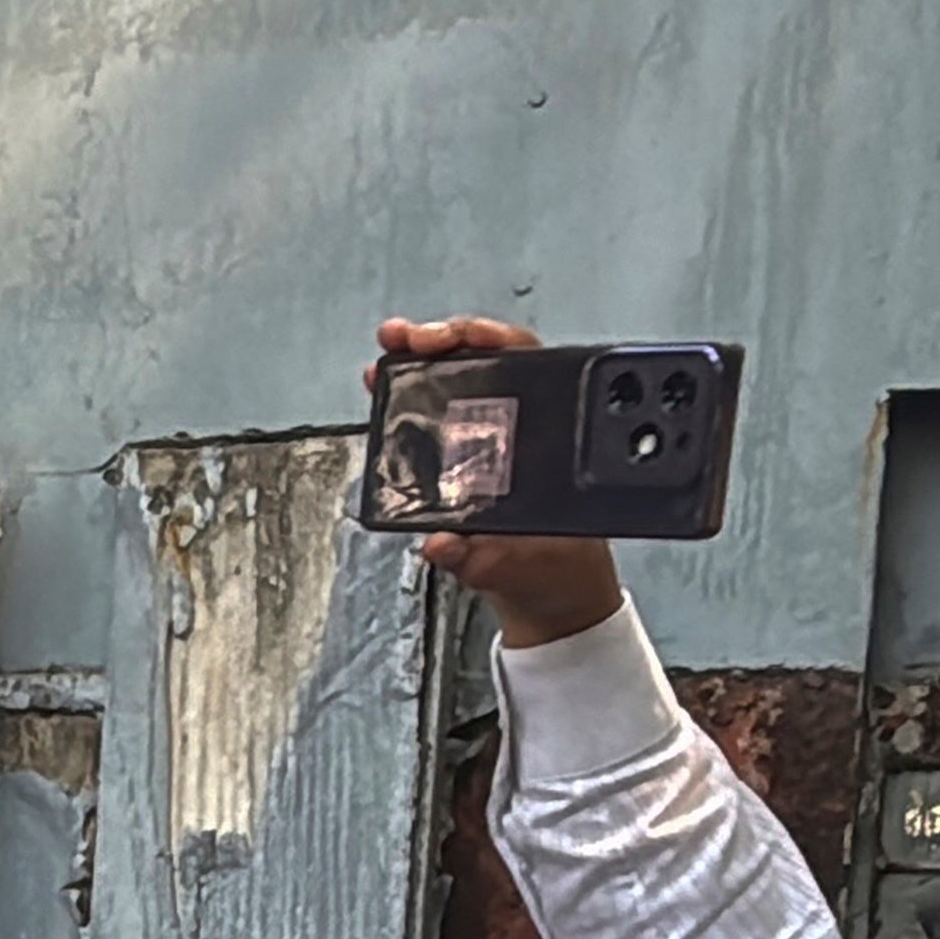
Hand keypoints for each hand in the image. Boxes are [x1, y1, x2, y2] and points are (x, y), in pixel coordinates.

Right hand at [369, 314, 629, 650]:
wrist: (554, 601)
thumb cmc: (558, 571)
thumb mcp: (520, 566)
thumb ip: (480, 558)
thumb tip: (441, 543)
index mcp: (549, 438)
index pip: (521, 361)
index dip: (485, 338)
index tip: (451, 337)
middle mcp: (521, 432)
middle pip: (479, 363)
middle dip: (437, 341)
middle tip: (401, 338)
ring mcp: (491, 446)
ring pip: (454, 388)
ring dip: (415, 366)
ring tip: (381, 361)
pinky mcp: (466, 465)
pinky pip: (437, 421)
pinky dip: (408, 400)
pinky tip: (382, 392)